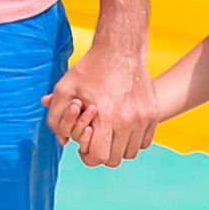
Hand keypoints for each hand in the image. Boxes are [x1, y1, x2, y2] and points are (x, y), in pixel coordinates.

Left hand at [47, 45, 158, 168]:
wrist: (121, 51)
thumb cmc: (90, 69)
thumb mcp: (64, 88)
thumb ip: (56, 116)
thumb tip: (62, 141)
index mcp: (106, 117)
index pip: (99, 157)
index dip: (88, 156)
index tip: (85, 148)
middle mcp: (128, 120)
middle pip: (115, 159)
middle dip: (103, 153)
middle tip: (96, 140)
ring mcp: (143, 119)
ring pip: (130, 153)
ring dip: (118, 148)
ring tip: (108, 134)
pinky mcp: (153, 115)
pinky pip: (143, 143)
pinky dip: (132, 141)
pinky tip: (122, 128)